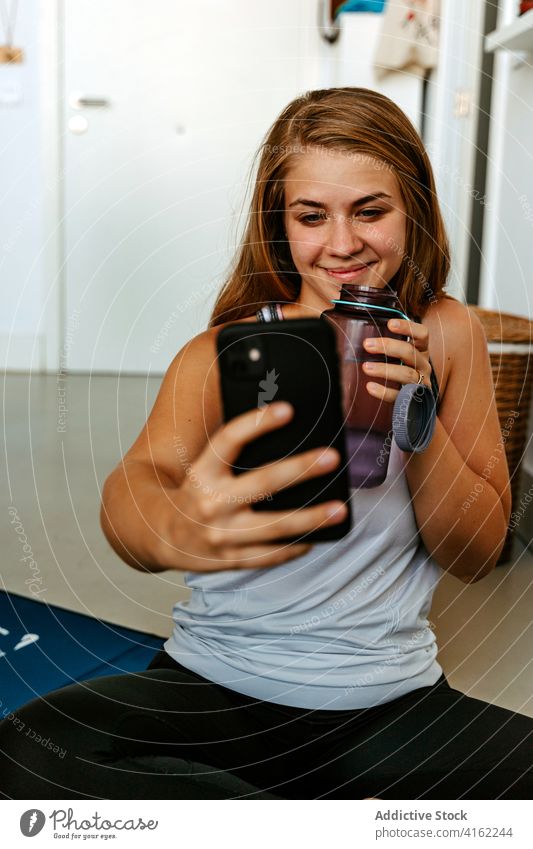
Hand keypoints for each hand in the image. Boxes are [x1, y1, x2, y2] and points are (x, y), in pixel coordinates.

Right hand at [157, 402, 347, 571]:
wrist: (157, 534)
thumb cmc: (191, 494)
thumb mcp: (202, 467)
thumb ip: (233, 454)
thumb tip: (282, 430)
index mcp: (202, 472)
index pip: (229, 440)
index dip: (257, 422)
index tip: (287, 409)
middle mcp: (211, 502)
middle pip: (263, 482)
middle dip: (301, 468)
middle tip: (332, 457)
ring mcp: (221, 534)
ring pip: (274, 526)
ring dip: (311, 518)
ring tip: (339, 509)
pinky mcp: (229, 559)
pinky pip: (268, 555)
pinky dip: (294, 546)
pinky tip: (316, 537)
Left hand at [361, 317, 431, 403]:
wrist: (415, 406)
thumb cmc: (404, 374)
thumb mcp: (402, 358)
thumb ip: (390, 346)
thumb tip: (365, 337)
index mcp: (422, 351)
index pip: (422, 334)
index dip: (408, 327)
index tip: (390, 324)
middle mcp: (424, 365)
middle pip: (410, 352)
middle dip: (389, 347)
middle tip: (367, 344)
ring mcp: (421, 383)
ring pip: (406, 374)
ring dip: (385, 369)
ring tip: (366, 367)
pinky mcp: (414, 401)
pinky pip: (399, 396)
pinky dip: (384, 391)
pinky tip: (370, 387)